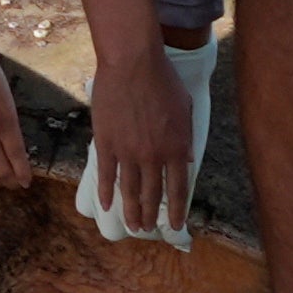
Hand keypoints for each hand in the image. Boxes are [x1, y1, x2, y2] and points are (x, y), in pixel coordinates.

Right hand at [80, 37, 194, 241]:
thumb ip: (185, 136)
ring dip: (131, 211)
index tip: (174, 225)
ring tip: (131, 225)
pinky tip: (106, 204)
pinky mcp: (106, 143)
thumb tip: (186, 159)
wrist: (133, 63)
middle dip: (151, 215)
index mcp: (176, 147)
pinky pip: (106, 174)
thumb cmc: (163, 79)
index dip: (176, 210)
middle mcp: (153, 156)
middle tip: (148, 228)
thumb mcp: (185, 107)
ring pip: (129, 190)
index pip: (178, 189)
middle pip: (152, 194)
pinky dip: (106, 192)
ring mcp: (128, 151)